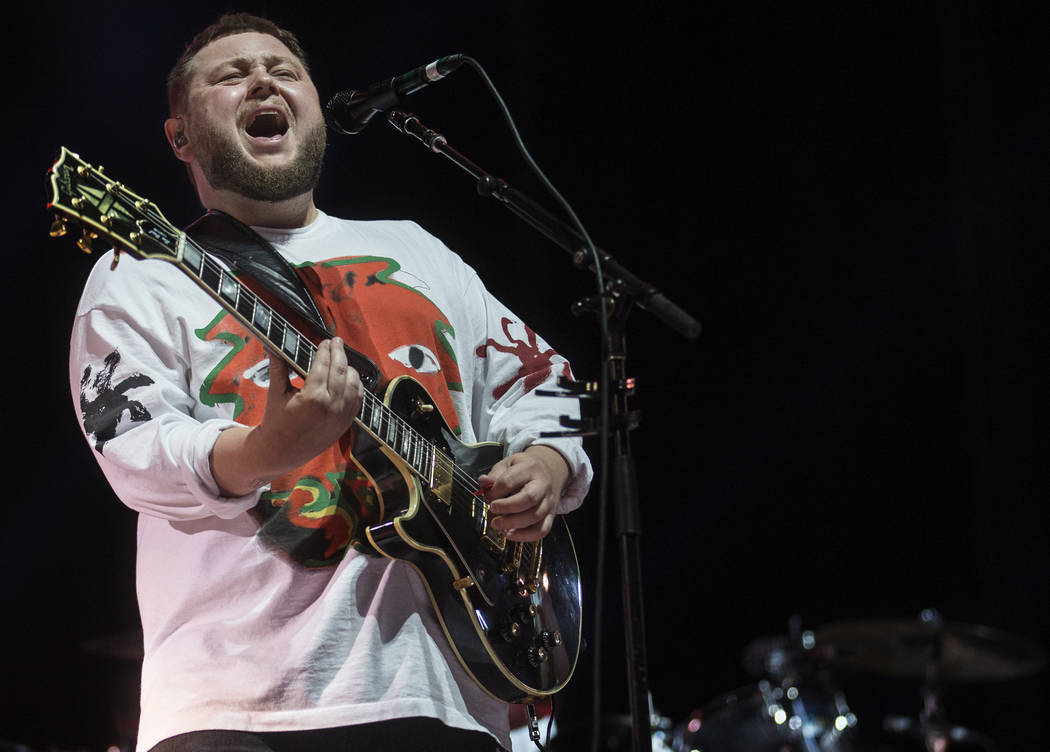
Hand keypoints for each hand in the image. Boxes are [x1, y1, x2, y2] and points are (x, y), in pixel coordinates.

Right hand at [211, 337, 362, 495]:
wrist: (282, 451)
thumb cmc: (276, 421)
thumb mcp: (276, 393)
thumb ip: (278, 367)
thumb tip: (272, 345)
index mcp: (313, 397)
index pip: (323, 365)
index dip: (325, 350)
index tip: (326, 341)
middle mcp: (331, 406)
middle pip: (340, 371)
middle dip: (339, 353)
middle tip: (336, 342)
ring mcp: (341, 416)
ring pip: (354, 384)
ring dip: (349, 368)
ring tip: (342, 359)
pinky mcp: (346, 423)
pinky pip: (358, 399)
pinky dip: (356, 386)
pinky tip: (350, 377)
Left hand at [480, 445, 569, 541]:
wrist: (552, 469)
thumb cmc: (527, 467)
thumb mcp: (509, 463)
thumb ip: (495, 474)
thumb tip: (483, 482)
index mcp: (529, 468)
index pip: (510, 481)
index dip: (494, 491)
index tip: (488, 496)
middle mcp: (542, 485)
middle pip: (529, 498)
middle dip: (507, 507)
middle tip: (492, 509)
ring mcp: (548, 501)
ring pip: (535, 516)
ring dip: (513, 524)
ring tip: (497, 524)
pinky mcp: (551, 514)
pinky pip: (542, 530)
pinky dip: (525, 536)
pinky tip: (510, 534)